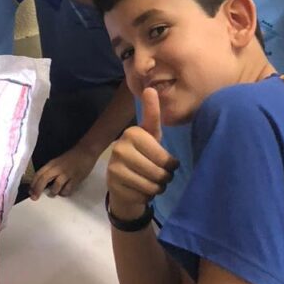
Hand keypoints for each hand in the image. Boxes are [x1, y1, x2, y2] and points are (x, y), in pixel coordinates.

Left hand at [29, 143, 99, 198]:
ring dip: (53, 192)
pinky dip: (65, 193)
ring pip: (56, 186)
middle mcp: (57, 168)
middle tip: (34, 198)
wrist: (86, 151)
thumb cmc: (71, 157)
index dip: (33, 183)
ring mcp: (67, 173)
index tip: (30, 192)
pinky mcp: (76, 178)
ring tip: (53, 193)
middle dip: (38, 189)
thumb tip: (42, 183)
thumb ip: (50, 171)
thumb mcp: (57, 162)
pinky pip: (68, 189)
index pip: (39, 173)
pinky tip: (64, 192)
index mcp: (52, 163)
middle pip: (44, 179)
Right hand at [106, 88, 177, 218]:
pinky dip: (147, 194)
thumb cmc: (144, 157)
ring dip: (158, 186)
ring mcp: (115, 163)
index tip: (166, 154)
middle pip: (160, 168)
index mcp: (133, 132)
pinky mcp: (114, 180)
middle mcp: (121, 145)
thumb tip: (150, 88)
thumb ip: (152, 115)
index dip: (170, 163)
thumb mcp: (151, 137)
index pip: (162, 154)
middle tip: (159, 174)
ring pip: (153, 182)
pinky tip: (140, 189)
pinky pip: (144, 192)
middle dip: (165, 176)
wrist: (123, 186)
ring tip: (150, 182)